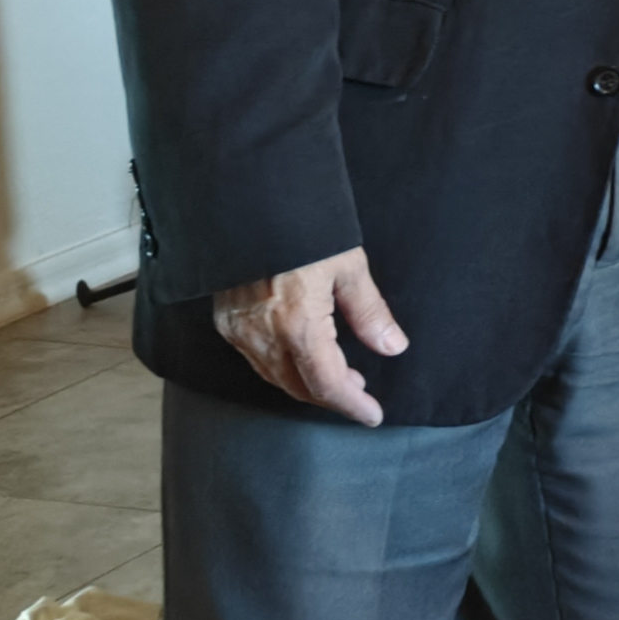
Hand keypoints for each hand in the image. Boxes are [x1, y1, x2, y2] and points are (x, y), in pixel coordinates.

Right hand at [213, 247, 409, 425]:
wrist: (248, 204)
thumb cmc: (303, 228)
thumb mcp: (348, 266)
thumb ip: (369, 312)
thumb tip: (392, 346)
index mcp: (297, 325)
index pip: (326, 384)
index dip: (351, 404)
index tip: (372, 415)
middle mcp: (262, 336)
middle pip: (299, 387)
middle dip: (332, 395)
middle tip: (361, 392)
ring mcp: (238, 331)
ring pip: (275, 377)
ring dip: (307, 383)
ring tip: (339, 376)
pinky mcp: (226, 322)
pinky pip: (256, 360)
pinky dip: (283, 368)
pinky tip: (302, 357)